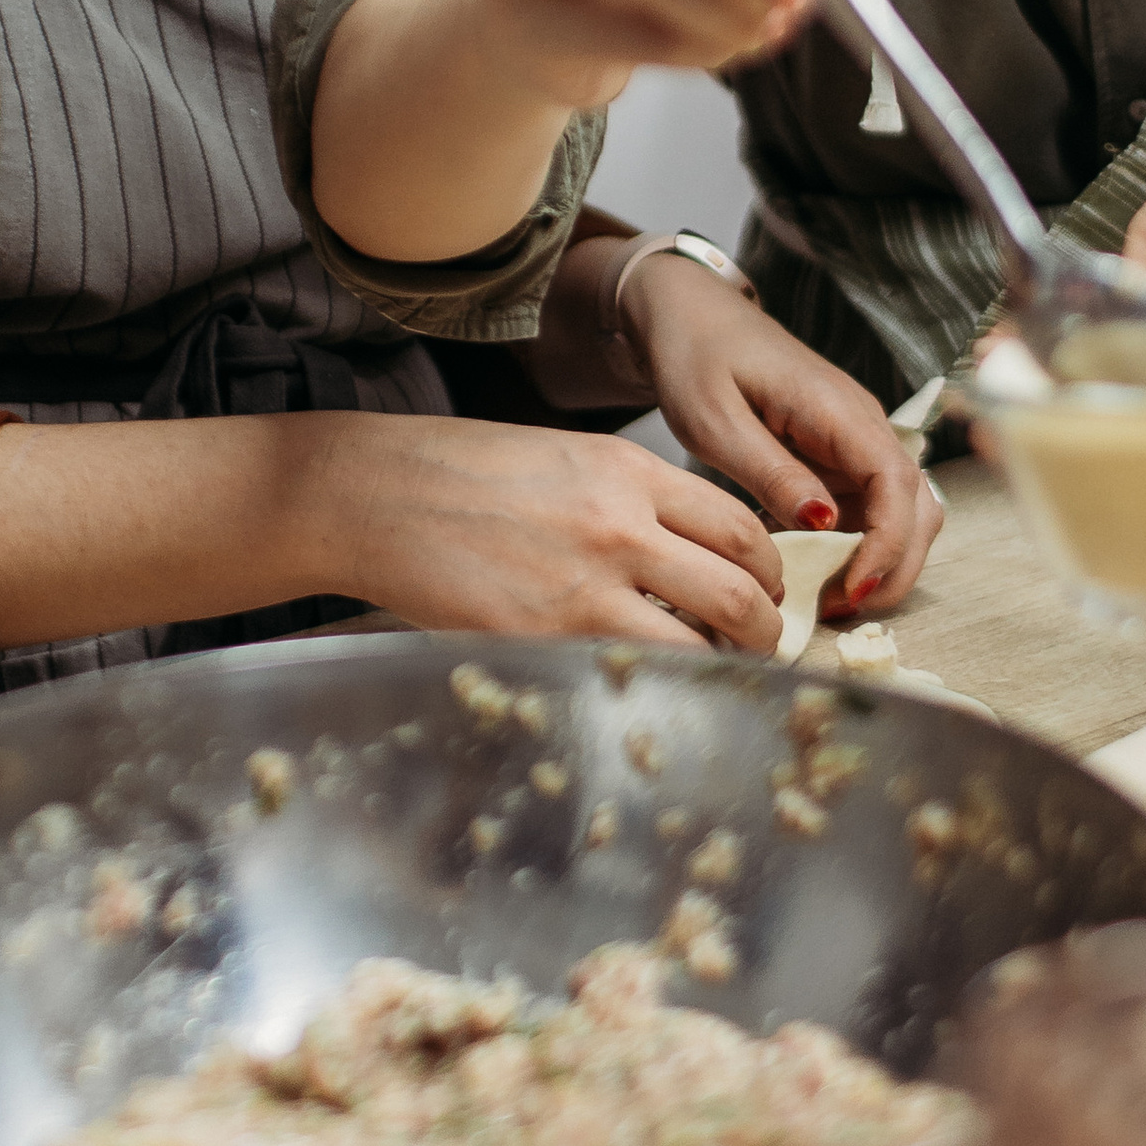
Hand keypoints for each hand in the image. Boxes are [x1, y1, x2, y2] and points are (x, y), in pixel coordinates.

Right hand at [334, 415, 785, 651]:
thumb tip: (682, 554)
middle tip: (762, 644)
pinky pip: (632, 672)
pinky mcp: (548, 637)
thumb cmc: (459, 473)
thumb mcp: (565, 459)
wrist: (377, 493)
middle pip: (742, 589)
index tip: (766, 590)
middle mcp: (623, 525)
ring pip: (704, 641)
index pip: (741, 526)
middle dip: (766, 627)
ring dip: (727, 666)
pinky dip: (658, 684)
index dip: (768, 569)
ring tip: (722, 676)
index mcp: (630, 472)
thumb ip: (631, 500)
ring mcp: (588, 585)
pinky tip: (653, 685)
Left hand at [619, 254, 940, 613]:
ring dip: (882, 561)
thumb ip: (770, 471)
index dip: (888, 543)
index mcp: (836, 409)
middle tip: (841, 610)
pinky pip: (870, 509)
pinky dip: (858, 547)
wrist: (691, 317)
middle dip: (895, 566)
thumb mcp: (716, 419)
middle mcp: (862, 425)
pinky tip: (817, 571)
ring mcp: (856, 442)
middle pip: (917, 504)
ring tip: (832, 599)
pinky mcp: (842, 457)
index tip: (856, 588)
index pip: (896, 481)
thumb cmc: (696, 357)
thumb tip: (823, 522)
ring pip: (904, 511)